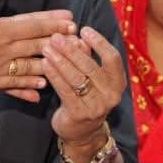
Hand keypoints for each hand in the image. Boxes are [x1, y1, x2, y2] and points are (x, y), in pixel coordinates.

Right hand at [0, 0, 75, 100]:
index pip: (31, 25)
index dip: (52, 22)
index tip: (70, 20)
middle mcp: (0, 51)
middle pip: (36, 46)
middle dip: (59, 42)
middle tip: (78, 41)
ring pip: (29, 68)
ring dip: (49, 65)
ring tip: (67, 63)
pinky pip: (13, 85)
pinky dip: (28, 87)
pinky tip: (40, 89)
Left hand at [42, 26, 125, 144]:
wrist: (82, 133)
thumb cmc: (87, 98)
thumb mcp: (92, 79)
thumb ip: (88, 59)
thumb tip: (79, 38)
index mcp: (118, 82)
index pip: (112, 58)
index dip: (99, 42)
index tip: (84, 29)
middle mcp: (111, 95)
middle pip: (90, 66)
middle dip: (71, 50)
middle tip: (56, 37)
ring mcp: (96, 106)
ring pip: (76, 78)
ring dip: (59, 61)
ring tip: (47, 48)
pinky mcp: (79, 114)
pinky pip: (64, 90)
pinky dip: (54, 75)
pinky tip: (45, 64)